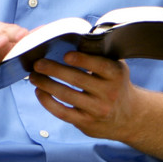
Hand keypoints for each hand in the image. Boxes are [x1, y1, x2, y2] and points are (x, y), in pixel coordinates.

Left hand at [29, 51, 161, 141]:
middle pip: (77, 79)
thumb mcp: (116, 67)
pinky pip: (63, 112)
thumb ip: (100, 54)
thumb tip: (73, 39)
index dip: (82, 60)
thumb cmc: (115, 85)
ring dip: (46, 84)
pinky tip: (39, 92)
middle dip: (54, 70)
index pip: (100, 65)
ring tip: (33, 76)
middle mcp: (109, 93)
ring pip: (67, 95)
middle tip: (37, 63)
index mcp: (116, 74)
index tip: (66, 55)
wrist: (129, 117)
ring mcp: (97, 109)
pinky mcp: (86, 123)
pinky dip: (48, 102)